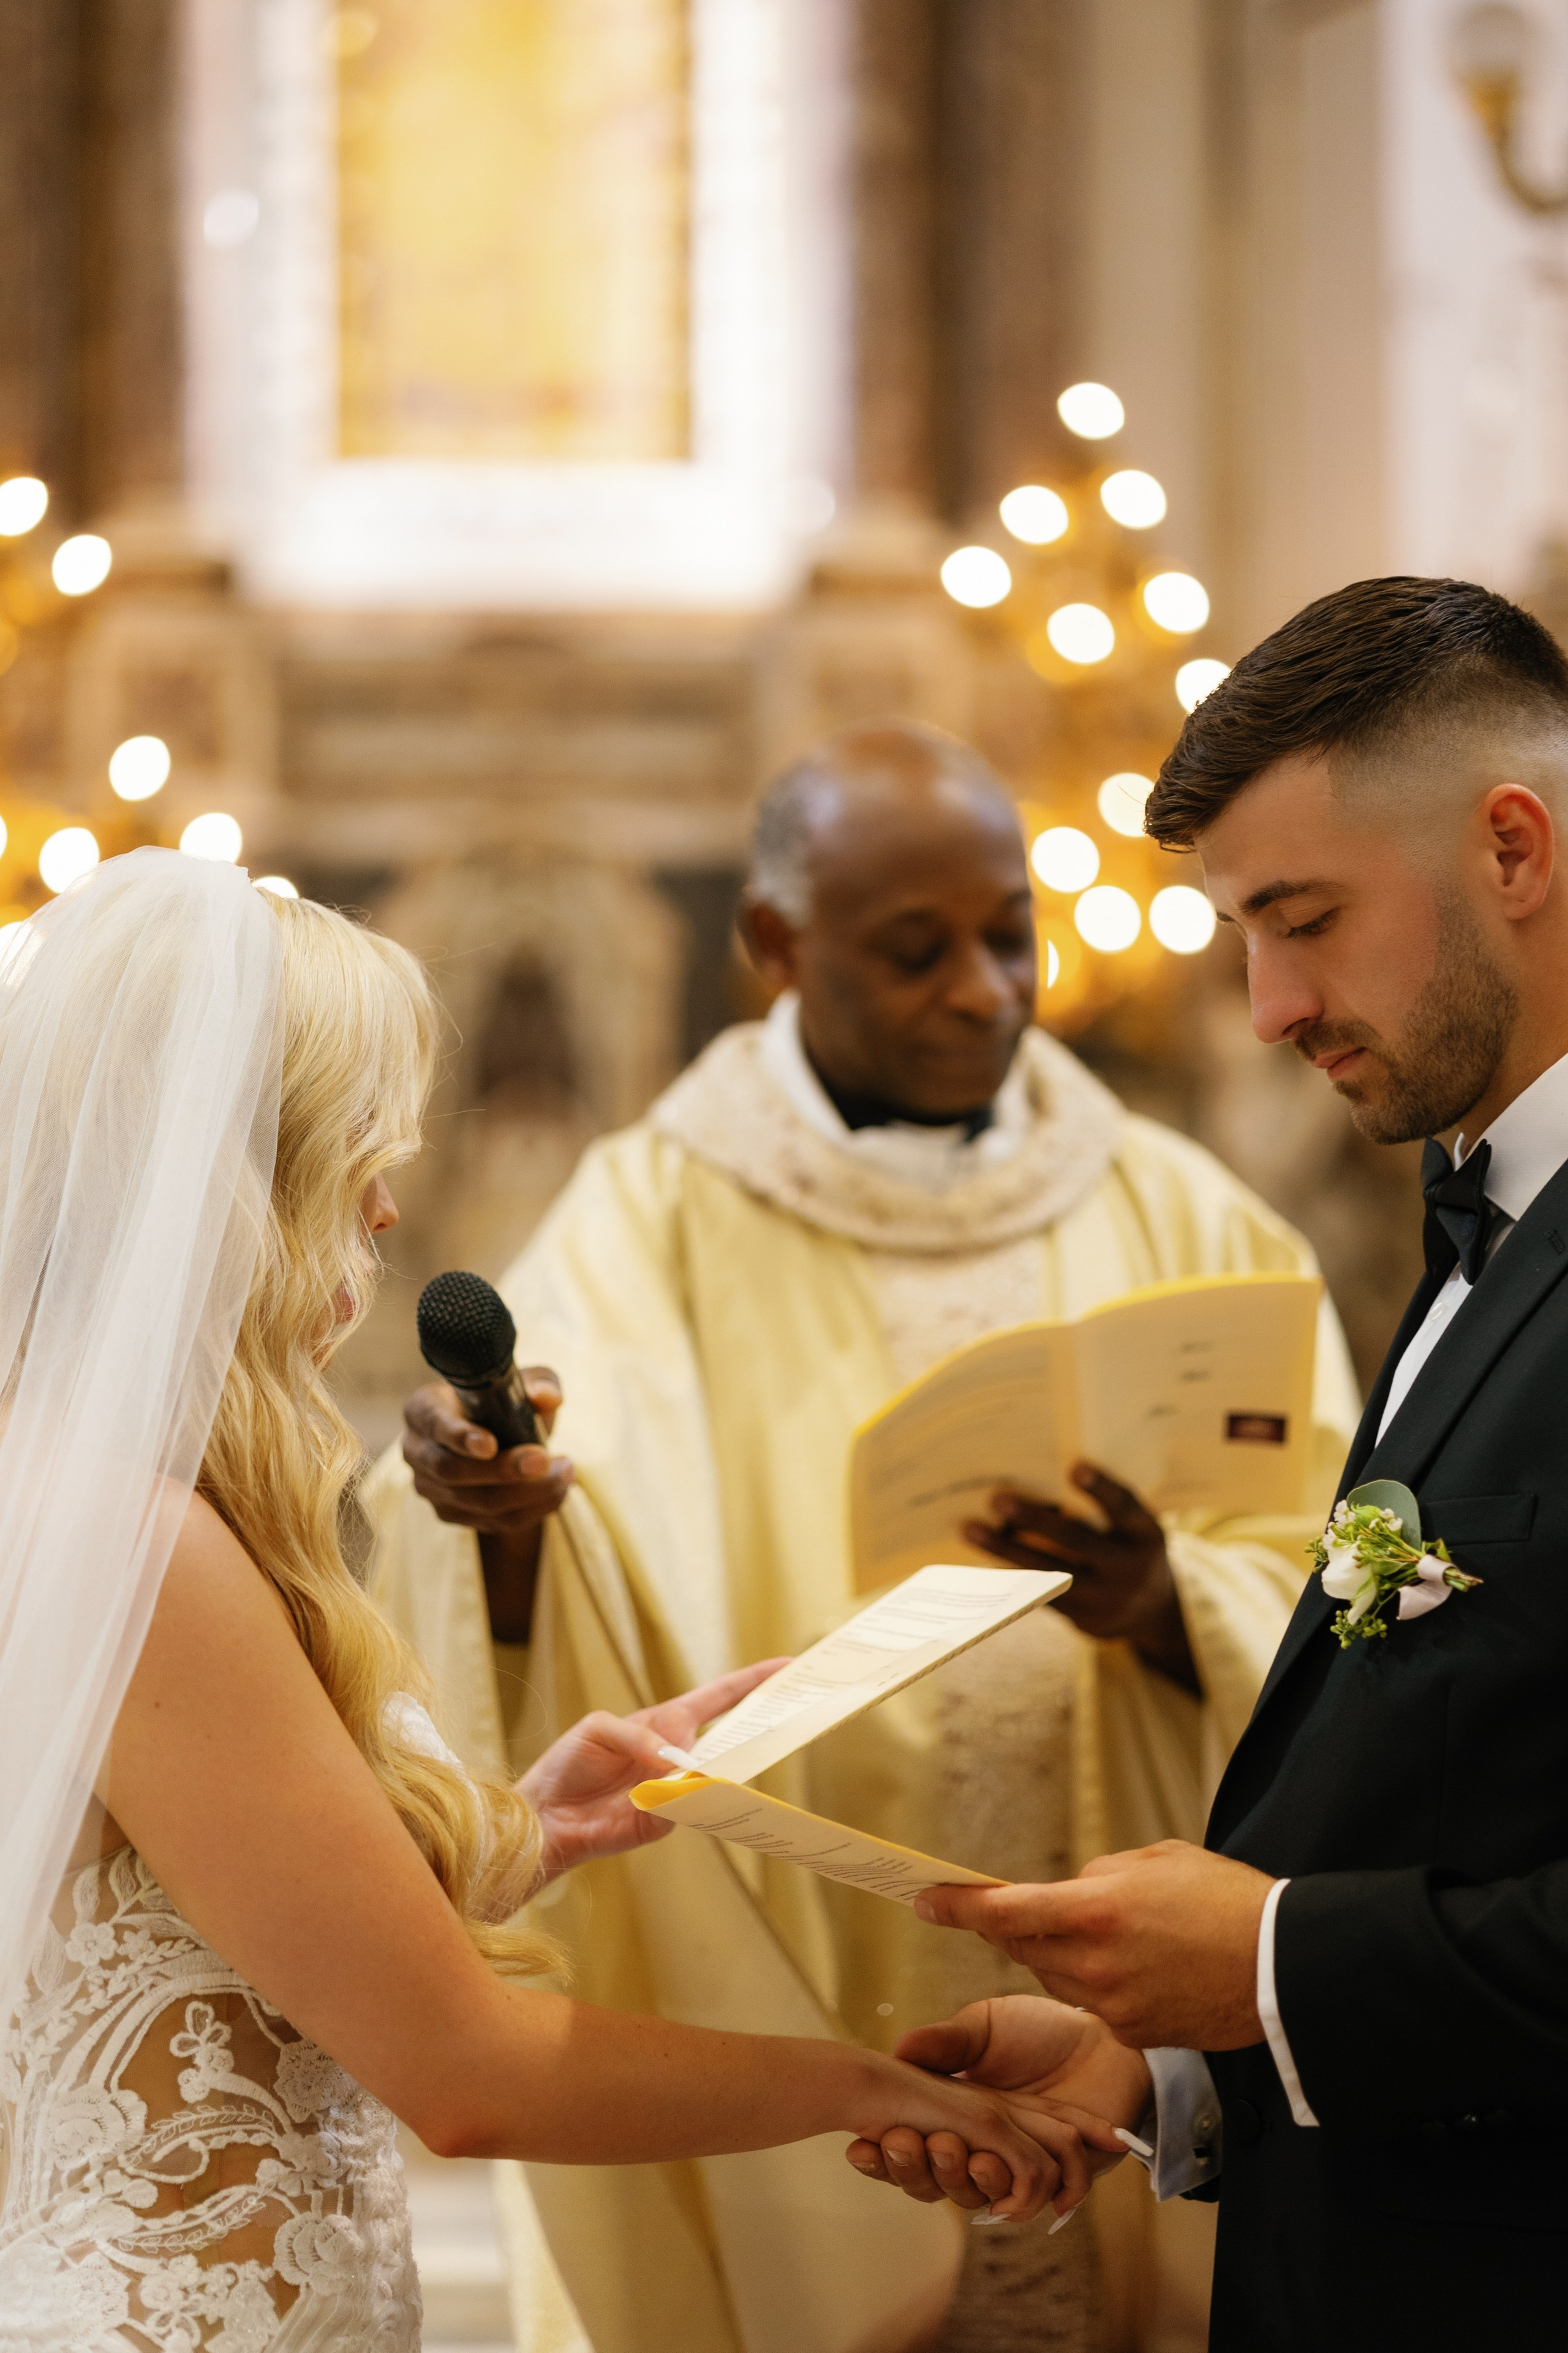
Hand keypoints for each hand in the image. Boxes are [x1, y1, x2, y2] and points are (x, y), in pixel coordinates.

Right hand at [402, 1376, 571, 1641]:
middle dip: (502, 1470)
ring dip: (526, 1493)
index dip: (460, 1437)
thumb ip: (536, 1382)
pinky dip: (531, 1510)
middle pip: (452, 1470)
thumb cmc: (501, 1401)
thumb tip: (547, 1398)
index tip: (491, 1445)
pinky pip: (492, 1522)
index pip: (434, 1423)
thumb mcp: (520, 1383)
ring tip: (565, 1474)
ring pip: (476, 1502)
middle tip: (543, 1461)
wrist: (495, 1434)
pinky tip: (558, 1493)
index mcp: (423, 1409)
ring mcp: (431, 1488)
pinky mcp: (452, 1514)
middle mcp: (417, 1450)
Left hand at [518, 1660, 789, 1880]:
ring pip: (711, 1776)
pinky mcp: (661, 1822)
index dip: (750, 1682)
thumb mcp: (598, 1730)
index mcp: (666, 1722)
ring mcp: (674, 1789)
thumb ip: (638, 1735)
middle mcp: (678, 1755)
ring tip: (725, 1755)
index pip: (717, 1698)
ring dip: (718, 1766)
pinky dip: (681, 1799)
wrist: (544, 1813)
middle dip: (759, 1725)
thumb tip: (678, 1757)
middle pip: (728, 1738)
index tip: (786, 1666)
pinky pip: (682, 1809)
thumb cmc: (569, 1764)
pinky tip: (675, 1791)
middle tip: (792, 1713)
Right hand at [846, 1996, 1150, 2221]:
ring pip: (974, 2192)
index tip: (859, 2147)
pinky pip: (1032, 2187)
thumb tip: (898, 2050)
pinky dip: (1019, 2191)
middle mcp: (985, 2144)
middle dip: (910, 2168)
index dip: (886, 2157)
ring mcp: (1020, 2159)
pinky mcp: (1060, 2168)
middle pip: (935, 2178)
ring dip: (956, 2176)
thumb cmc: (1040, 2025)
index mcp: (960, 2114)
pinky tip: (1001, 2185)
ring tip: (948, 2146)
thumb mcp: (982, 2028)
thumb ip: (945, 2043)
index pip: (914, 2148)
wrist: (1100, 2032)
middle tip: (898, 2139)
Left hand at [913, 1840, 1272, 2049]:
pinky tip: (1143, 1969)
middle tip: (1044, 1909)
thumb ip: (1101, 1876)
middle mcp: (1095, 1964)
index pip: (1004, 1911)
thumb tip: (1071, 1893)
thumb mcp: (1156, 1860)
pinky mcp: (1135, 2035)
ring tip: (1119, 1935)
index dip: (958, 1906)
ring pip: (1058, 1980)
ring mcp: (1114, 2007)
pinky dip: (1103, 1987)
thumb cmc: (1226, 1899)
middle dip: (1026, 1927)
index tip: (926, 1901)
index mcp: (1096, 1910)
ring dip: (1067, 1957)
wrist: (1283, 1965)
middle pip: (1027, 1948)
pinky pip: (1096, 2008)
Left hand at [965, 1460, 1197, 1693]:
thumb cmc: (1130, 1547)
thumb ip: (1104, 1507)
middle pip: (1076, 1541)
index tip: (1075, 1467)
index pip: (1124, 1506)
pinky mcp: (1081, 1619)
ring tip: (970, 1529)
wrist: (1151, 1611)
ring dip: (1005, 1550)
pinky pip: (1040, 1594)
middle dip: (1034, 1520)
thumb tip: (1038, 1479)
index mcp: (1145, 1534)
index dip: (1101, 1488)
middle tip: (996, 1499)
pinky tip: (981, 1556)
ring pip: (1048, 1572)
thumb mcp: (1133, 1526)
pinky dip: (1010, 1575)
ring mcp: (1104, 1598)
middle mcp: (1128, 1568)